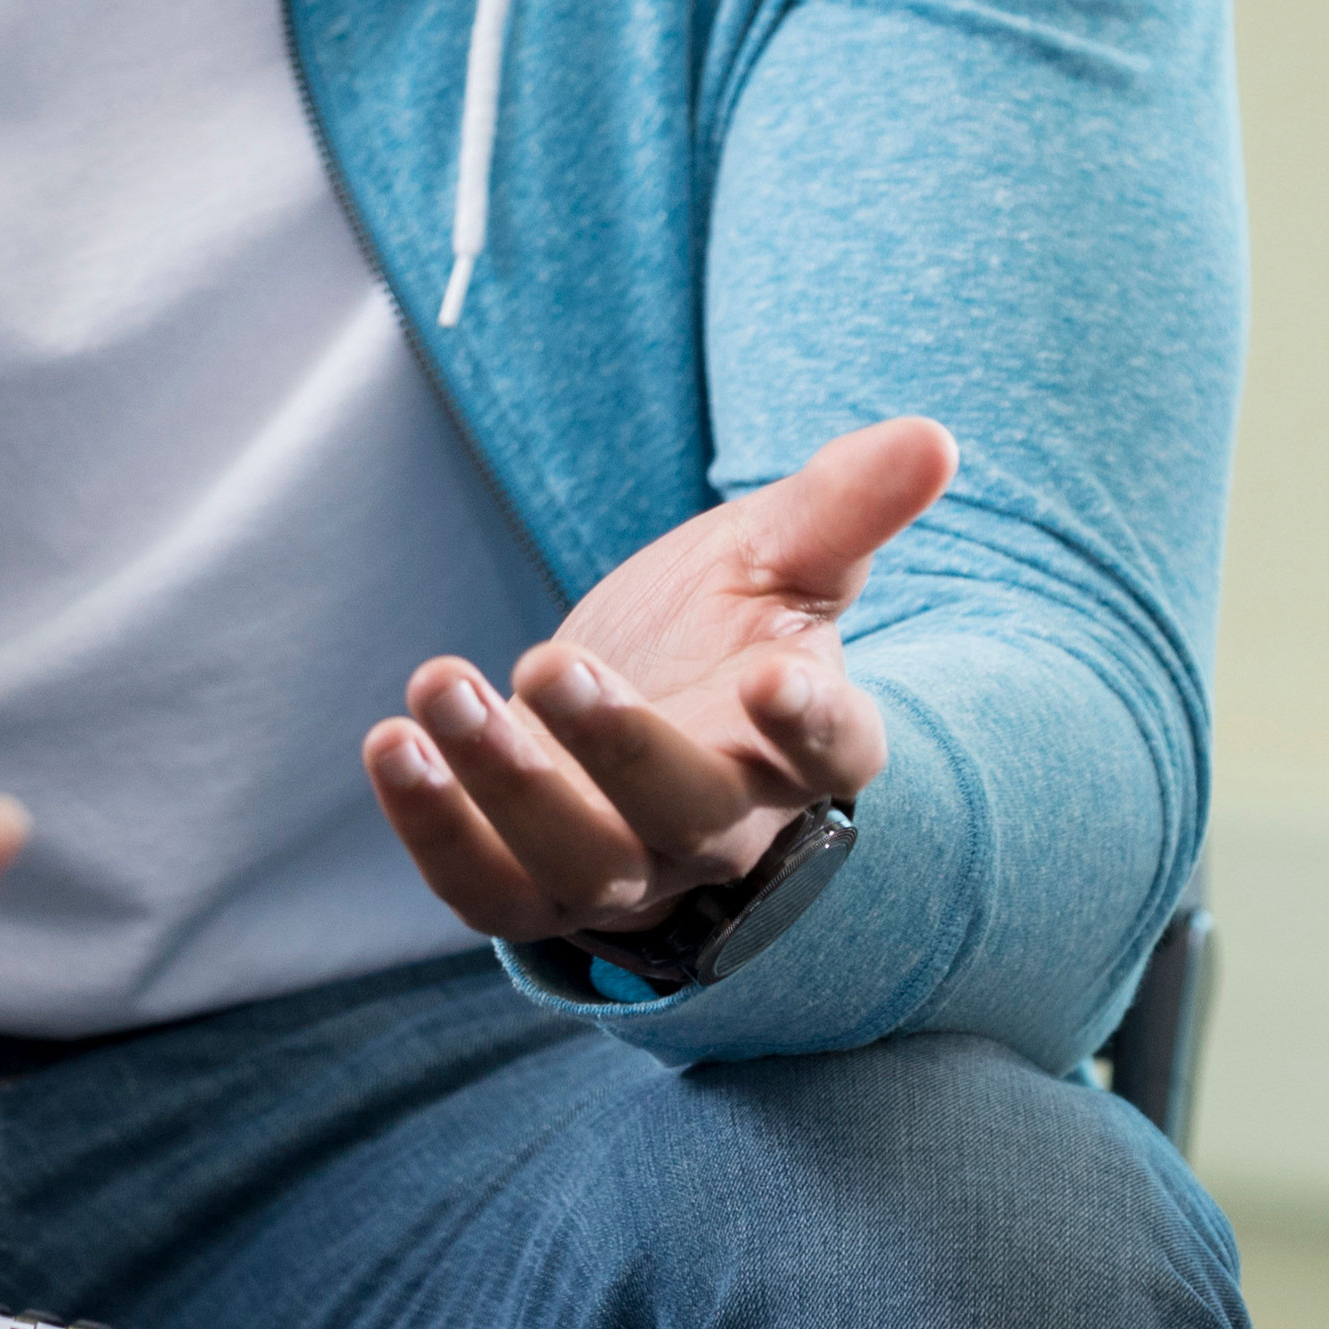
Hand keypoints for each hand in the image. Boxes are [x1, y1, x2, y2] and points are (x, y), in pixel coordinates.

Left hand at [359, 414, 950, 943]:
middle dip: (618, 750)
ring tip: (442, 681)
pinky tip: (393, 743)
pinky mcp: (534, 888)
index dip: (811, 724)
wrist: (639, 697)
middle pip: (687, 818)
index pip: (834, 754)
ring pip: (578, 860)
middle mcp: (728, 828)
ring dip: (505, 784)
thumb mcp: (780, 552)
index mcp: (807, 744)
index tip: (779, 674)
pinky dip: (432, 830)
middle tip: (550, 662)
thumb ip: (846, 504)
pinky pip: (485, 890)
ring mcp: (629, 871)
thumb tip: (934, 438)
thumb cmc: (724, 626)